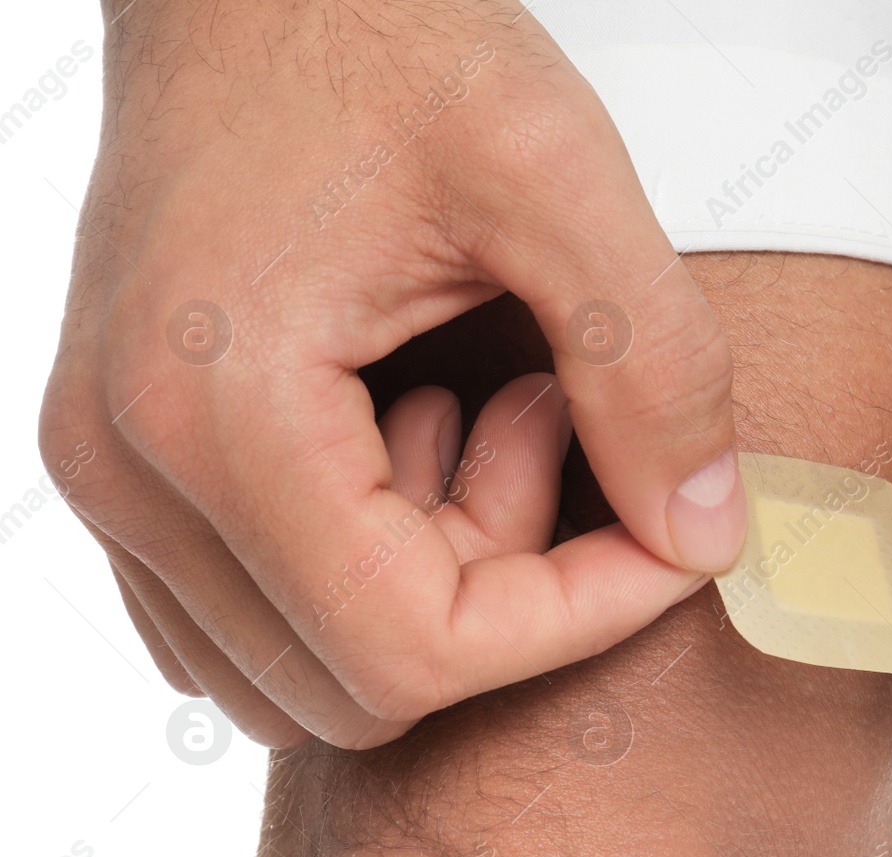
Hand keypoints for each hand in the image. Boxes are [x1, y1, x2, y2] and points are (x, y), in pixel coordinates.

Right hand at [37, 1, 744, 748]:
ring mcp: (111, 477)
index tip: (666, 531)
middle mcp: (128, 471)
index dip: (575, 617)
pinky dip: (366, 572)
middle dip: (506, 595)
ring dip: (436, 583)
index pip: (415, 651)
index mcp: (213, 414)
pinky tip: (410, 438)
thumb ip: (652, 367)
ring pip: (306, 669)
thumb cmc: (382, 37)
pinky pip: (254, 617)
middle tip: (551, 424)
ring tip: (481, 415)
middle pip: (360, 682)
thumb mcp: (558, 174)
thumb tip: (704, 535)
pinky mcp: (129, 464)